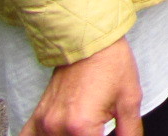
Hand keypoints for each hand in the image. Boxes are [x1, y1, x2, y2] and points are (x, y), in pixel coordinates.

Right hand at [20, 38, 141, 135]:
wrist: (89, 41)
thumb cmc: (110, 64)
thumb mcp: (130, 100)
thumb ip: (129, 131)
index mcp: (81, 126)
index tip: (105, 132)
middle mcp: (57, 126)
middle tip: (97, 127)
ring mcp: (44, 122)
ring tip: (83, 130)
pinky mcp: (38, 116)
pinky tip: (56, 134)